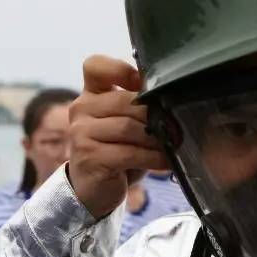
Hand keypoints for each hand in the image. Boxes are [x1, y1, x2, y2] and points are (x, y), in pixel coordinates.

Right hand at [69, 56, 170, 218]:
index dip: (121, 69)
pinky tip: (165, 162)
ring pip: (129, 127)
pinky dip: (152, 158)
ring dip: (156, 139)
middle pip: (125, 101)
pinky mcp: (89, 157)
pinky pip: (129, 152)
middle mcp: (81, 109)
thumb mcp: (125, 123)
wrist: (93, 189)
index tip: (142, 83)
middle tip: (176, 127)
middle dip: (155, 115)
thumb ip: (137, 106)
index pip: (95, 66)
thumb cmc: (115, 151)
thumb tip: (170, 99)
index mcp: (90, 95)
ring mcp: (81, 133)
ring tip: (172, 145)